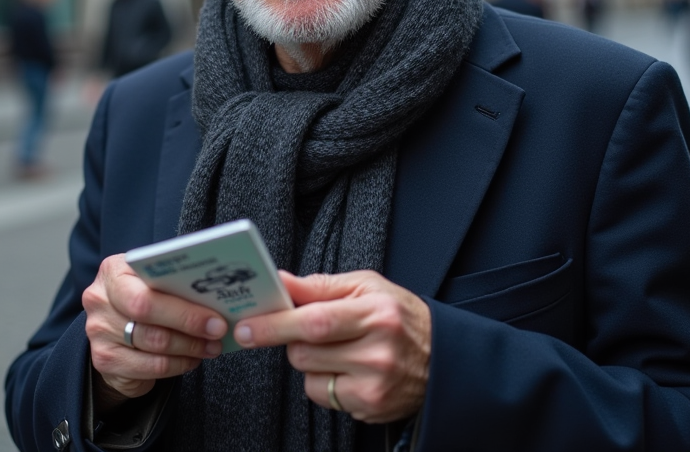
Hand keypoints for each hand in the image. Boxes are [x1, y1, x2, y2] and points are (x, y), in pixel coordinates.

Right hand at [82, 254, 227, 411]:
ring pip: (154, 344)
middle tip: (217, 332)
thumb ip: (174, 284)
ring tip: (210, 346)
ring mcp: (98, 332)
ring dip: (189, 348)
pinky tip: (192, 359)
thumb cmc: (142, 299)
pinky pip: (150, 367)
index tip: (216, 317)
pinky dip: (178, 365)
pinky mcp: (104, 360)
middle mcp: (99, 300)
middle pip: (148, 317)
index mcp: (113, 271)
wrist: (112, 331)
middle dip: (190, 325)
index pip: (147, 294)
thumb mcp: (152, 282)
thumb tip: (217, 297)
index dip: (184, 309)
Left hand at [234, 270, 430, 423]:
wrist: (442, 359)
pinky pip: (323, 396)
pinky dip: (326, 383)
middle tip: (310, 330)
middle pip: (304, 352)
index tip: (247, 326)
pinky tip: (350, 370)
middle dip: (293, 340)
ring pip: (308, 376)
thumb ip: (320, 286)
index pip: (314, 321)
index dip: (275, 324)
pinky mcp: (369, 408)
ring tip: (340, 350)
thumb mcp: (368, 287)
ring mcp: (374, 384)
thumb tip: (280, 282)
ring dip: (311, 362)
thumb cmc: (401, 316)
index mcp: (376, 313)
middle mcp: (377, 351)